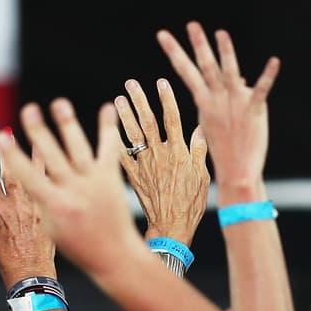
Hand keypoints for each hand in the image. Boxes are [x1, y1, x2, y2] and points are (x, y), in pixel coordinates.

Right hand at [0, 100, 142, 279]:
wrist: (114, 257)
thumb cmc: (77, 246)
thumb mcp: (50, 228)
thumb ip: (40, 200)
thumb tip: (27, 178)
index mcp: (53, 205)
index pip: (26, 176)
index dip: (12, 155)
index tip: (0, 136)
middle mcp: (73, 191)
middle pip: (51, 156)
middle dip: (38, 131)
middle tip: (28, 109)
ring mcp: (93, 183)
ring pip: (78, 148)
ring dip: (67, 123)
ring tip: (59, 104)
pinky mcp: (111, 179)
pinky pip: (109, 149)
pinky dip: (108, 128)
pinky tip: (108, 107)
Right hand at [0, 137, 57, 287]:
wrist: (33, 275)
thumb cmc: (12, 260)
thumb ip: (1, 215)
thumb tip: (3, 203)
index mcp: (0, 211)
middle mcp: (19, 205)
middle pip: (14, 171)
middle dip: (11, 151)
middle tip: (9, 132)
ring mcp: (39, 207)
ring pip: (38, 176)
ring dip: (36, 155)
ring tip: (38, 137)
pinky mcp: (53, 213)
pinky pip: (57, 189)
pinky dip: (59, 174)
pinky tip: (64, 161)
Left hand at [115, 78, 209, 245]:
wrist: (171, 227)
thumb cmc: (191, 204)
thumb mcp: (202, 177)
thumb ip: (199, 151)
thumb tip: (200, 129)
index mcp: (178, 152)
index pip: (172, 119)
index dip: (166, 99)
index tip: (160, 82)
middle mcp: (159, 155)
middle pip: (148, 122)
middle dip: (140, 101)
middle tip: (131, 84)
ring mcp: (144, 165)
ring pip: (133, 135)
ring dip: (125, 116)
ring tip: (119, 100)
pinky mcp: (134, 177)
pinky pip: (122, 157)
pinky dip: (115, 144)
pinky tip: (108, 132)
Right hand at [156, 22, 279, 188]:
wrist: (237, 171)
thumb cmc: (226, 147)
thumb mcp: (219, 119)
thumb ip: (228, 95)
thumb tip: (240, 77)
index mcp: (204, 102)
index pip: (186, 72)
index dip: (174, 52)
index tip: (163, 35)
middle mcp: (217, 100)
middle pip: (205, 68)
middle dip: (198, 45)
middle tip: (191, 24)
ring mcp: (235, 104)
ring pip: (229, 73)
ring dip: (225, 52)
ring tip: (220, 33)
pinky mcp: (254, 111)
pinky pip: (262, 89)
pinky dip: (268, 75)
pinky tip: (275, 61)